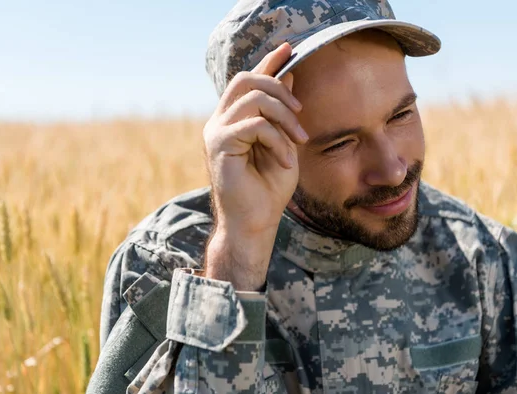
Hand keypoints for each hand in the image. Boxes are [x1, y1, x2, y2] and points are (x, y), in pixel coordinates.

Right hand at [203, 42, 307, 289]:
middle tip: (300, 113)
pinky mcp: (219, 145)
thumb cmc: (268, 187)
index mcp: (234, 119)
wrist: (255, 221)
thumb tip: (290, 77)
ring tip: (299, 140)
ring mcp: (216, 131)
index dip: (269, 62)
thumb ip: (283, 113)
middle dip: (280, 88)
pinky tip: (285, 160)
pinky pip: (255, 126)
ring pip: (253, 98)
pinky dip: (277, 141)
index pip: (249, 80)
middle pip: (246, 79)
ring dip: (285, 117)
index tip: (290, 48)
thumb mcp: (284, 142)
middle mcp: (220, 120)